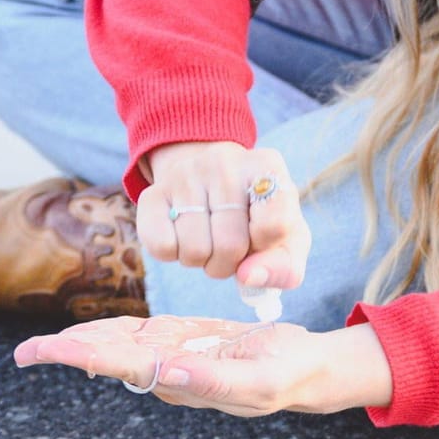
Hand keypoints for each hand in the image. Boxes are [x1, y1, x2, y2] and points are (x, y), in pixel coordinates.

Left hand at [13, 315, 391, 415]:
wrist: (303, 369)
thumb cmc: (285, 375)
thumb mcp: (257, 379)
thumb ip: (212, 377)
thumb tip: (165, 371)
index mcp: (182, 379)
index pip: (124, 367)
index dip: (87, 357)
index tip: (54, 353)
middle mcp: (169, 371)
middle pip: (109, 358)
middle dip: (67, 354)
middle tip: (25, 353)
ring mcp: (173, 356)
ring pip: (117, 346)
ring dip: (80, 343)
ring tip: (39, 347)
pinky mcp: (182, 342)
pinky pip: (138, 335)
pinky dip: (110, 329)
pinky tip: (89, 331)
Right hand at [137, 143, 308, 289]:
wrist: (210, 184)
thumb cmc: (256, 218)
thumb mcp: (286, 239)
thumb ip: (284, 266)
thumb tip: (249, 277)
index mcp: (267, 166)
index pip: (274, 223)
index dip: (266, 246)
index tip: (260, 238)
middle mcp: (225, 161)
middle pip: (231, 245)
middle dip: (231, 264)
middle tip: (231, 248)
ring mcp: (185, 173)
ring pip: (195, 251)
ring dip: (203, 261)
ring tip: (209, 239)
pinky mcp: (153, 193)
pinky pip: (162, 247)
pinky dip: (174, 255)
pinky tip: (183, 235)